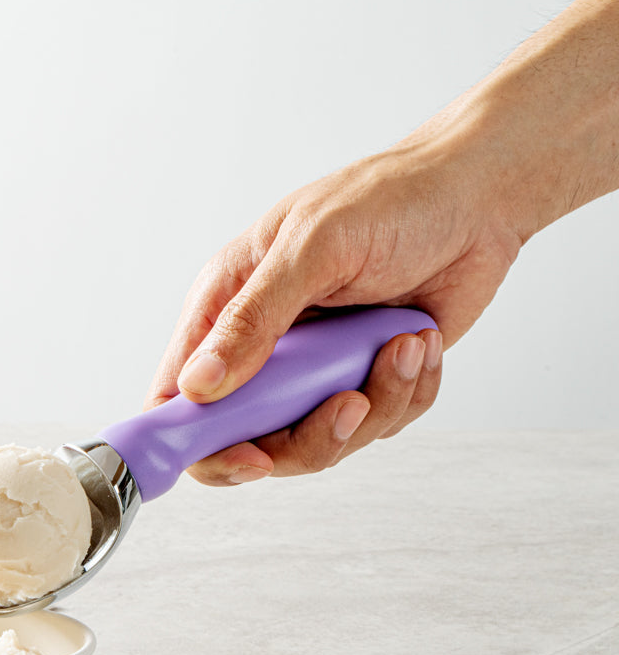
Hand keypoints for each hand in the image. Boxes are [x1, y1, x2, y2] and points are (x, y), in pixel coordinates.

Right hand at [146, 134, 521, 485]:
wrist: (475, 198)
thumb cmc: (387, 201)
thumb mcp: (312, 249)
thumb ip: (252, 319)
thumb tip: (197, 387)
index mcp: (225, 310)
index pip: (178, 400)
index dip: (198, 443)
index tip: (250, 456)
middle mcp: (262, 350)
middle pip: (250, 443)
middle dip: (307, 438)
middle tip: (350, 402)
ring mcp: (313, 373)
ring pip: (319, 444)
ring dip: (374, 406)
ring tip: (402, 346)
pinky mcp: (365, 383)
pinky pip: (377, 426)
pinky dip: (406, 394)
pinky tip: (419, 342)